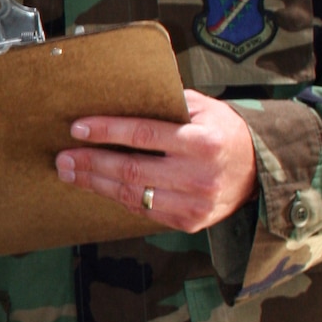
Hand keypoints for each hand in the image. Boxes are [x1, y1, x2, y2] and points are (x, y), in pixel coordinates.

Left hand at [54, 90, 257, 233]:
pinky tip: (99, 186)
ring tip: (71, 173)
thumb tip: (119, 99)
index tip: (78, 128)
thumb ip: (167, 105)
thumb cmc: (225, 133)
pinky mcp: (188, 222)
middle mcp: (198, 175)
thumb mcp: (204, 109)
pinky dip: (118, 198)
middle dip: (91, 163)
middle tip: (63, 157)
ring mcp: (193, 204)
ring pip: (133, 196)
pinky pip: (143, 211)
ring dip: (96, 184)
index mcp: (202, 142)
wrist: (258, 170)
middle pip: (131, 170)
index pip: (144, 135)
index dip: (107, 131)